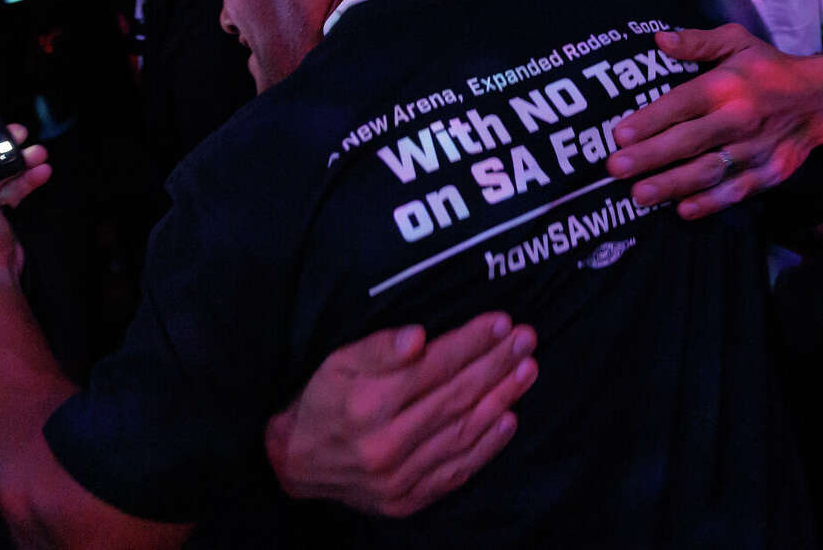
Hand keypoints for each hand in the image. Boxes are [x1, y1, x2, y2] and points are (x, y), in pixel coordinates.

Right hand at [266, 312, 537, 517]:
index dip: (472, 342)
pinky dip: (487, 446)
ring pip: (463, 433)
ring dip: (502, 399)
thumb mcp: (338, 361)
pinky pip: (456, 471)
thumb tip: (418, 337)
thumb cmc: (322, 401)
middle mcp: (386, 444)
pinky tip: (509, 419)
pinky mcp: (407, 500)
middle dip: (497, 365)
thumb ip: (379, 347)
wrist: (295, 463)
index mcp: (368, 404)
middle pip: (456, 397)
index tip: (503, 323)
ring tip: (528, 371)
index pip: (435, 366)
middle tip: (527, 341)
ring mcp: (399, 478)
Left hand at [606, 26, 822, 219]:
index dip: (650, 120)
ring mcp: (757, 149)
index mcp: (728, 84)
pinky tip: (682, 210)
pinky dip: (710, 203)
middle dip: (650, 157)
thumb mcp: (737, 40)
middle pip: (689, 141)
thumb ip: (697, 41)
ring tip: (638, 195)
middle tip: (614, 169)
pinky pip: (737, 191)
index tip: (618, 135)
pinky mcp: (772, 172)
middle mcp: (741, 118)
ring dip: (672, 185)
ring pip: (709, 171)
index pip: (683, 103)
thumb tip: (658, 40)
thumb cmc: (769, 67)